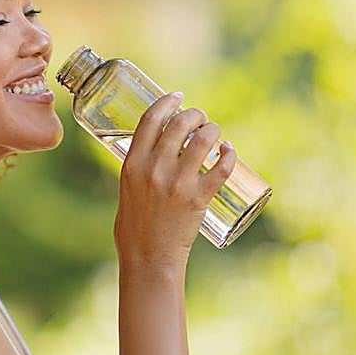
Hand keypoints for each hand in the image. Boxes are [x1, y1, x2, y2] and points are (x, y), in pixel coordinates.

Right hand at [114, 92, 236, 269]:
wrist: (148, 257)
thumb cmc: (134, 227)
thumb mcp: (126, 189)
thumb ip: (138, 168)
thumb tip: (155, 151)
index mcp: (132, 163)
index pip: (151, 119)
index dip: (167, 102)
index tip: (178, 97)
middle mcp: (154, 168)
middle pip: (180, 124)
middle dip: (195, 114)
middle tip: (201, 119)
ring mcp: (177, 183)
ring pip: (203, 140)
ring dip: (213, 130)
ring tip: (214, 134)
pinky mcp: (197, 198)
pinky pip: (221, 167)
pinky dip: (229, 154)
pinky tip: (229, 151)